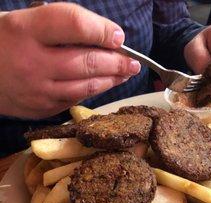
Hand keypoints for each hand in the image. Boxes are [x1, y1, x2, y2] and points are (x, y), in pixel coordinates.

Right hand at [0, 3, 140, 118]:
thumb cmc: (0, 42)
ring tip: (125, 75)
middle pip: (87, 61)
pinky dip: (92, 92)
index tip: (118, 36)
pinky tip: (103, 85)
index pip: (73, 25)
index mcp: (25, 30)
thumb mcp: (20, 21)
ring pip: (85, 86)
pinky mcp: (41, 109)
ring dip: (111, 80)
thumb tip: (100, 35)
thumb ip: (56, 25)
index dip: (101, 29)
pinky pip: (74, 100)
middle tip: (133, 62)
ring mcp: (38, 90)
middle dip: (116, 62)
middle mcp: (33, 62)